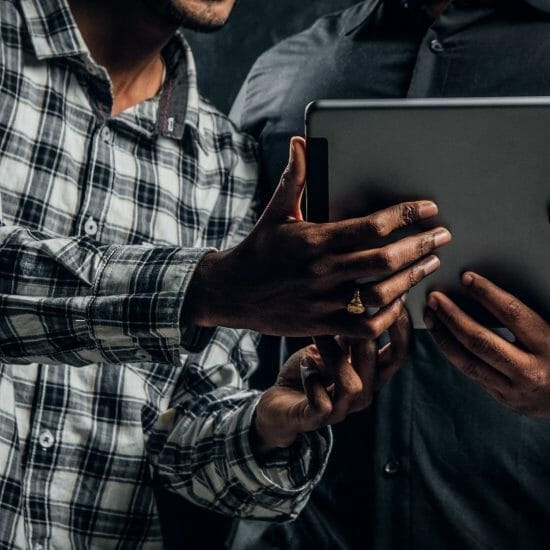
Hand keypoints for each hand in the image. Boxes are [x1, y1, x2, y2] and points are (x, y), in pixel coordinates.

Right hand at [187, 136, 450, 337]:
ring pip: (379, 294)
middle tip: (443, 236)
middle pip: (383, 260)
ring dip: (411, 279)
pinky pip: (363, 327)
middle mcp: (322, 270)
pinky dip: (387, 317)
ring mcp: (323, 301)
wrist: (231, 292)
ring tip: (430, 264)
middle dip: (420, 246)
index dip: (406, 215)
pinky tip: (400, 303)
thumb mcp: (275, 213)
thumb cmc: (258, 250)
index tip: (428, 208)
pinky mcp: (321, 324)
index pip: (370, 226)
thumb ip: (295, 179)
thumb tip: (300, 142)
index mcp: (314, 239)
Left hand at [252, 306, 410, 455]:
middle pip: (384, 367)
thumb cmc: (309, 371)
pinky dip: (312, 379)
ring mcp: (341, 409)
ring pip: (354, 385)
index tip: (392, 299)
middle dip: (368, 335)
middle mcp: (363, 393)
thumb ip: (349, 331)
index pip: (400, 353)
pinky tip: (305, 363)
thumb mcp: (331, 346)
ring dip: (335, 356)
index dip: (402, 327)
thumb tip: (363, 297)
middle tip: (348, 313)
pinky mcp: (316, 419)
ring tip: (318, 336)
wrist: (280, 404)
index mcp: (370, 374)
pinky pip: (322, 402)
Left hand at [425, 272, 549, 418]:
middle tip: (434, 297)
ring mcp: (515, 390)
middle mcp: (531, 372)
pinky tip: (441, 335)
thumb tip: (494, 288)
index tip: (466, 277)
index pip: (513, 314)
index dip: (487, 294)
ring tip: (430, 315)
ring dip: (444, 336)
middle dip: (453, 316)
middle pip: (481, 341)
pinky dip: (452, 352)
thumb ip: (536, 312)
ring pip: (468, 362)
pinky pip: (471, 373)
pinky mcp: (504, 399)